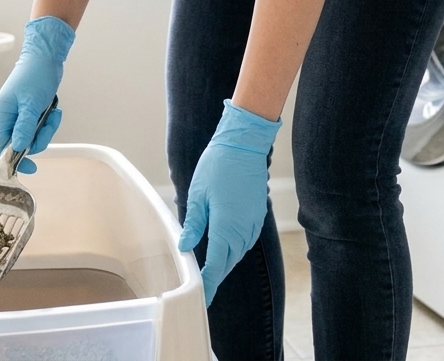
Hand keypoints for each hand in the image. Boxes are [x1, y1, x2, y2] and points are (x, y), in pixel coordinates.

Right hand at [0, 15, 74, 173]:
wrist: (47, 56)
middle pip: (20, 143)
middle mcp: (9, 116)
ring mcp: (21, 114)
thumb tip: (19, 149)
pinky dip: (49, 122)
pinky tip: (55, 110)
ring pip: (33, 136)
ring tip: (53, 114)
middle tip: (48, 126)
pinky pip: (40, 126)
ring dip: (46, 129)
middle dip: (38, 138)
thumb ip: (24, 127)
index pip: (1, 146)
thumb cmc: (36, 75)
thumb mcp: (31, 103)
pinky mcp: (32, 111)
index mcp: (1, 114)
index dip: (13, 159)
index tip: (31, 166)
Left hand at [178, 100, 281, 305]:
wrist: (244, 144)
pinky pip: (246, 240)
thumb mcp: (198, 194)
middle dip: (216, 276)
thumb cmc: (218, 165)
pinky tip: (225, 246)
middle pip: (228, 263)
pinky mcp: (258, 215)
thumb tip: (185, 247)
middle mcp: (243, 230)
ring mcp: (253, 223)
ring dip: (225, 262)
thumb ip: (193, 224)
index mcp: (226, 228)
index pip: (216, 266)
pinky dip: (235, 248)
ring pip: (238, 253)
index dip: (208, 284)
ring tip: (211, 269)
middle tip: (203, 286)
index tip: (201, 298)